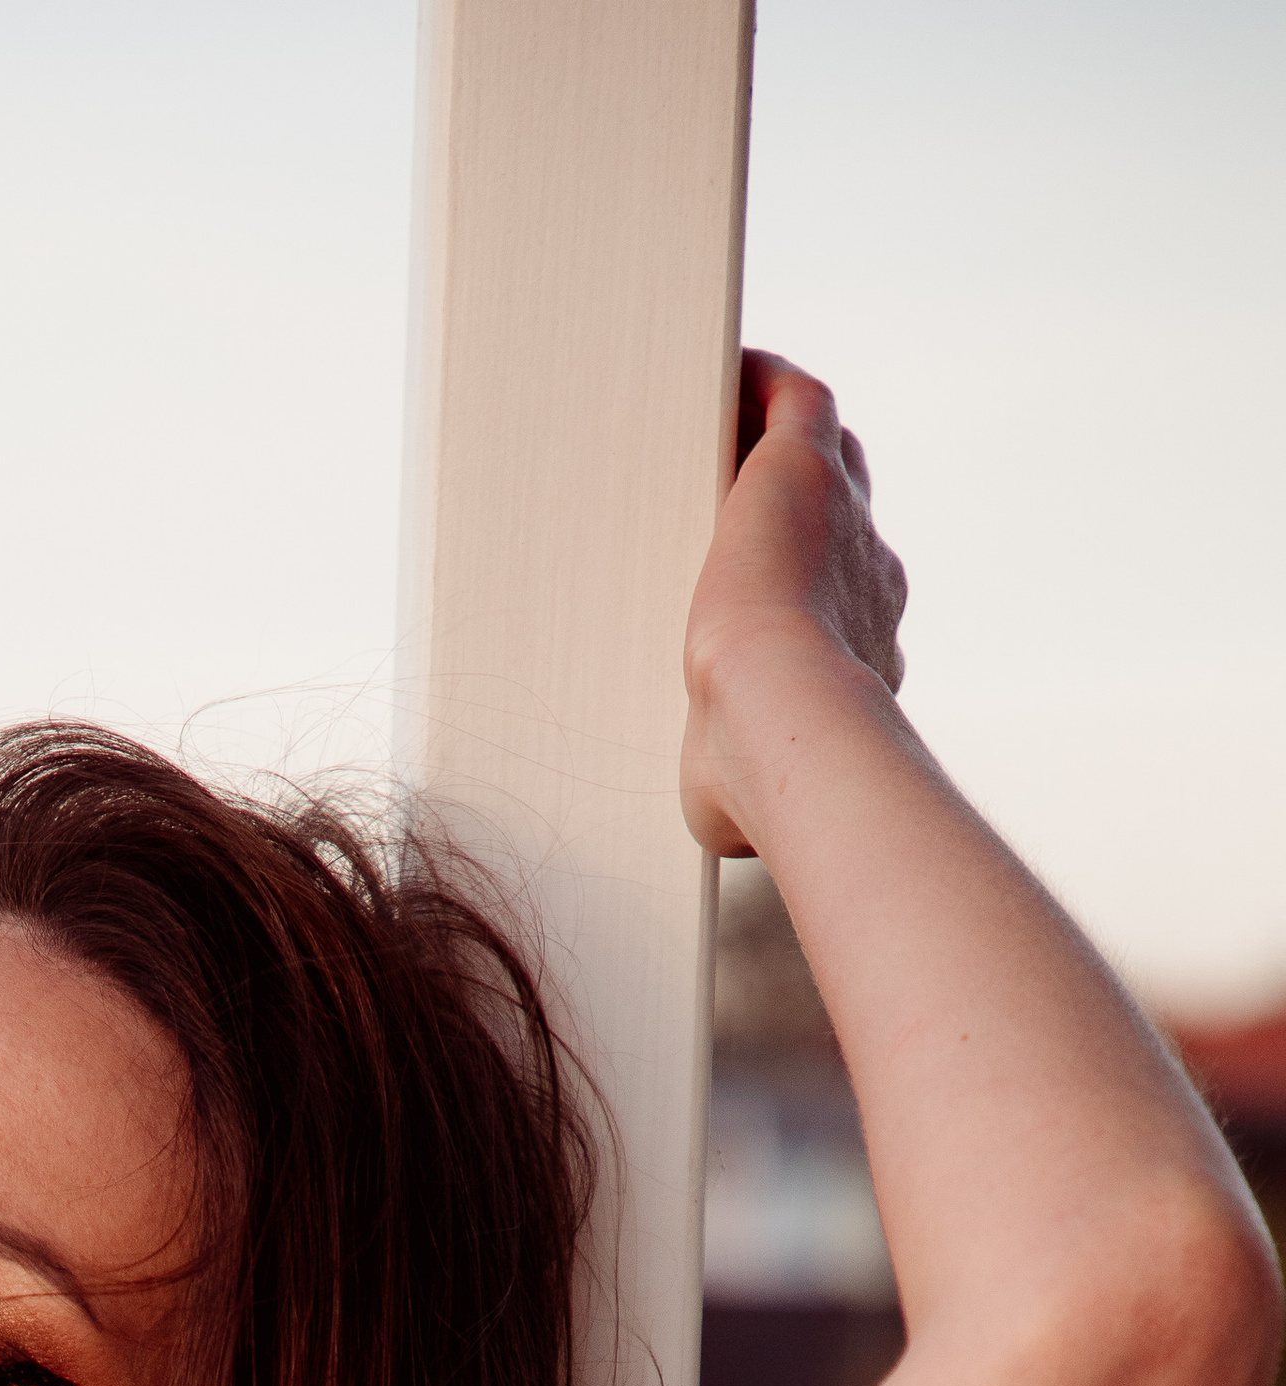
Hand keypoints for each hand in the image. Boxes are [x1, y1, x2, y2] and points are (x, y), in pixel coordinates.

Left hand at [682, 352, 908, 858]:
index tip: (774, 595)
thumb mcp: (737, 798)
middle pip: (847, 517)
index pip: (843, 605)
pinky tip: (726, 368)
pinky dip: (766, 380)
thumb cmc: (759, 775)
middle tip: (738, 496)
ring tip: (722, 426)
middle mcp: (870, 581)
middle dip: (808, 508)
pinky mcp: (806, 468)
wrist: (778, 718)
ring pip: (827, 456)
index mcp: (862, 654)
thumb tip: (718, 813)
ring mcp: (847, 521)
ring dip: (780, 438)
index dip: (810, 592)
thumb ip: (728, 787)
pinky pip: (798, 400)